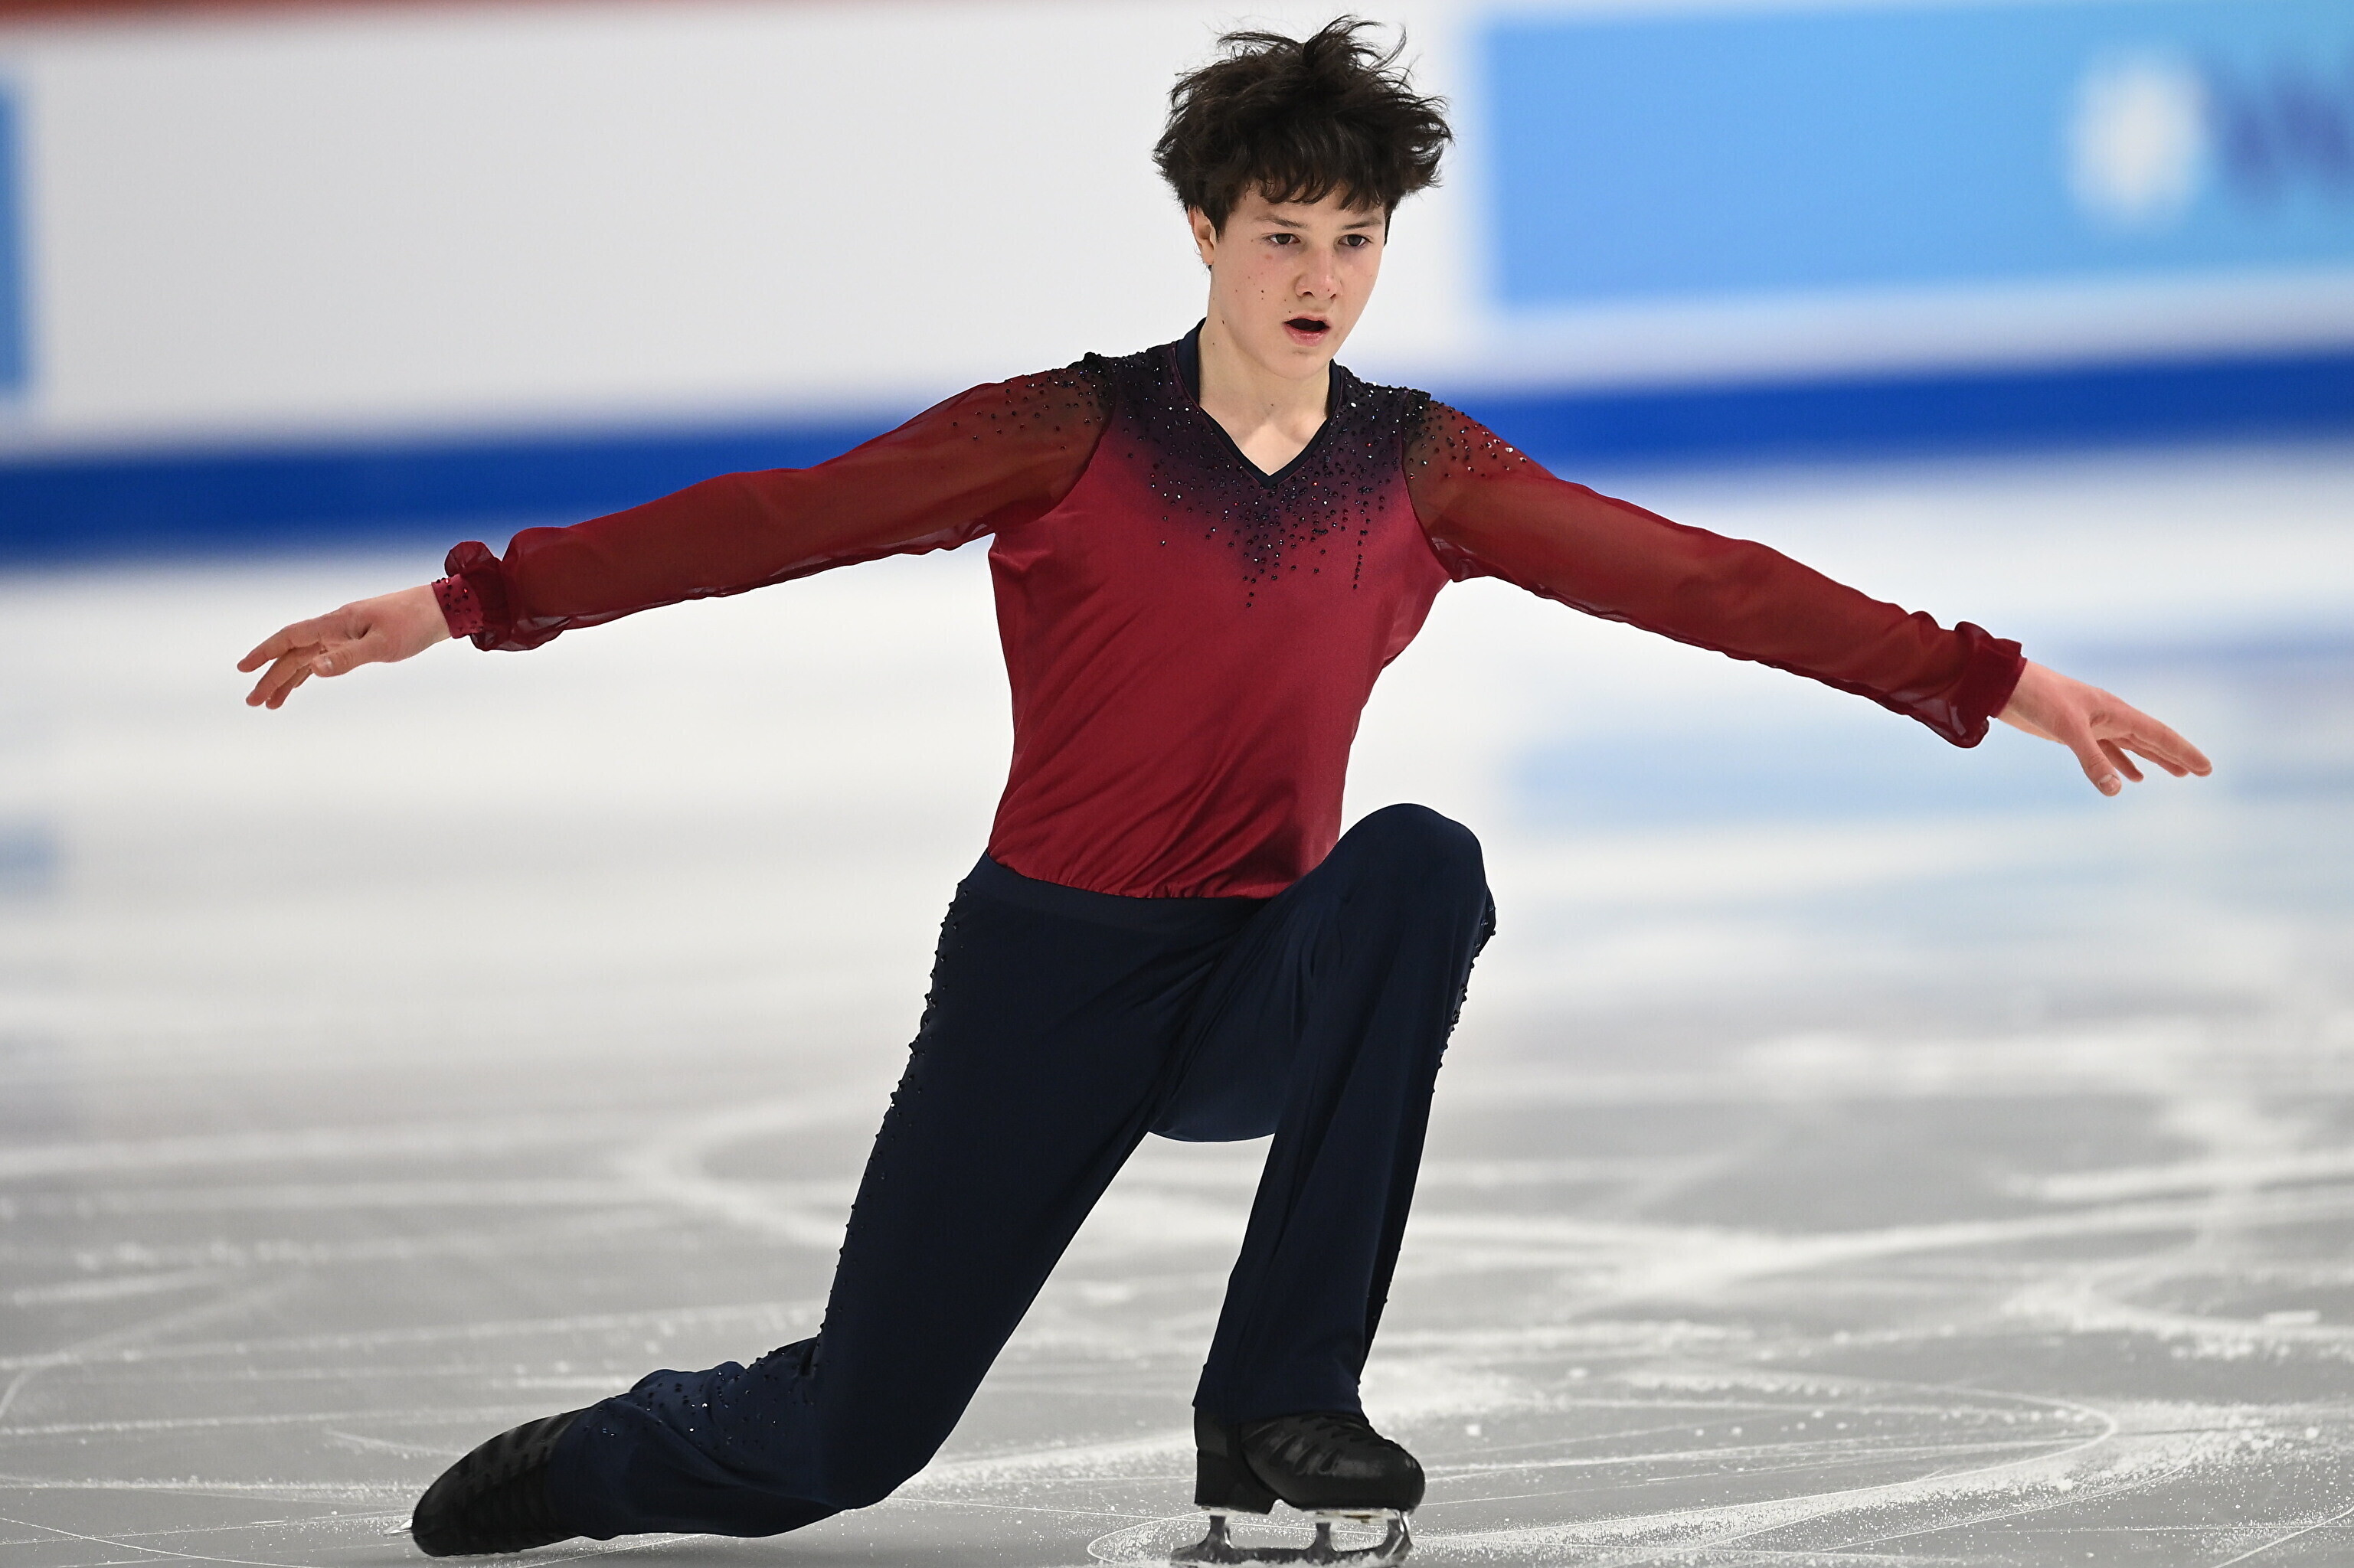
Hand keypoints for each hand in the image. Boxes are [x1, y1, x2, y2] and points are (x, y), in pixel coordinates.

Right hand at [239, 584, 450, 708]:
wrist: (442, 609)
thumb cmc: (415, 624)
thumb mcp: (383, 646)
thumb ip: (347, 658)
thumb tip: (313, 669)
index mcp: (337, 623)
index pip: (290, 637)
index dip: (264, 652)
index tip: (243, 668)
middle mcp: (336, 626)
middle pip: (294, 652)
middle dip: (271, 675)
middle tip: (253, 701)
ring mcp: (346, 632)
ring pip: (307, 656)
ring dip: (287, 677)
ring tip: (270, 703)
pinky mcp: (358, 638)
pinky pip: (324, 655)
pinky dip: (310, 670)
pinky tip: (300, 682)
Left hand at [1997, 660, 2210, 795]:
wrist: (2005, 686)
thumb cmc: (2039, 698)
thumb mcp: (2067, 730)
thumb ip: (2093, 760)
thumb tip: (2116, 790)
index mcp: (2116, 712)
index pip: (2159, 734)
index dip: (2183, 751)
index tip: (2206, 767)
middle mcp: (2110, 717)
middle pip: (2151, 740)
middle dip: (2176, 756)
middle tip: (2202, 771)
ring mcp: (2093, 724)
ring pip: (2133, 745)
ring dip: (2154, 760)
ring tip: (2177, 774)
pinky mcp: (2074, 732)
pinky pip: (2108, 750)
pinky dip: (2121, 763)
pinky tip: (2130, 778)